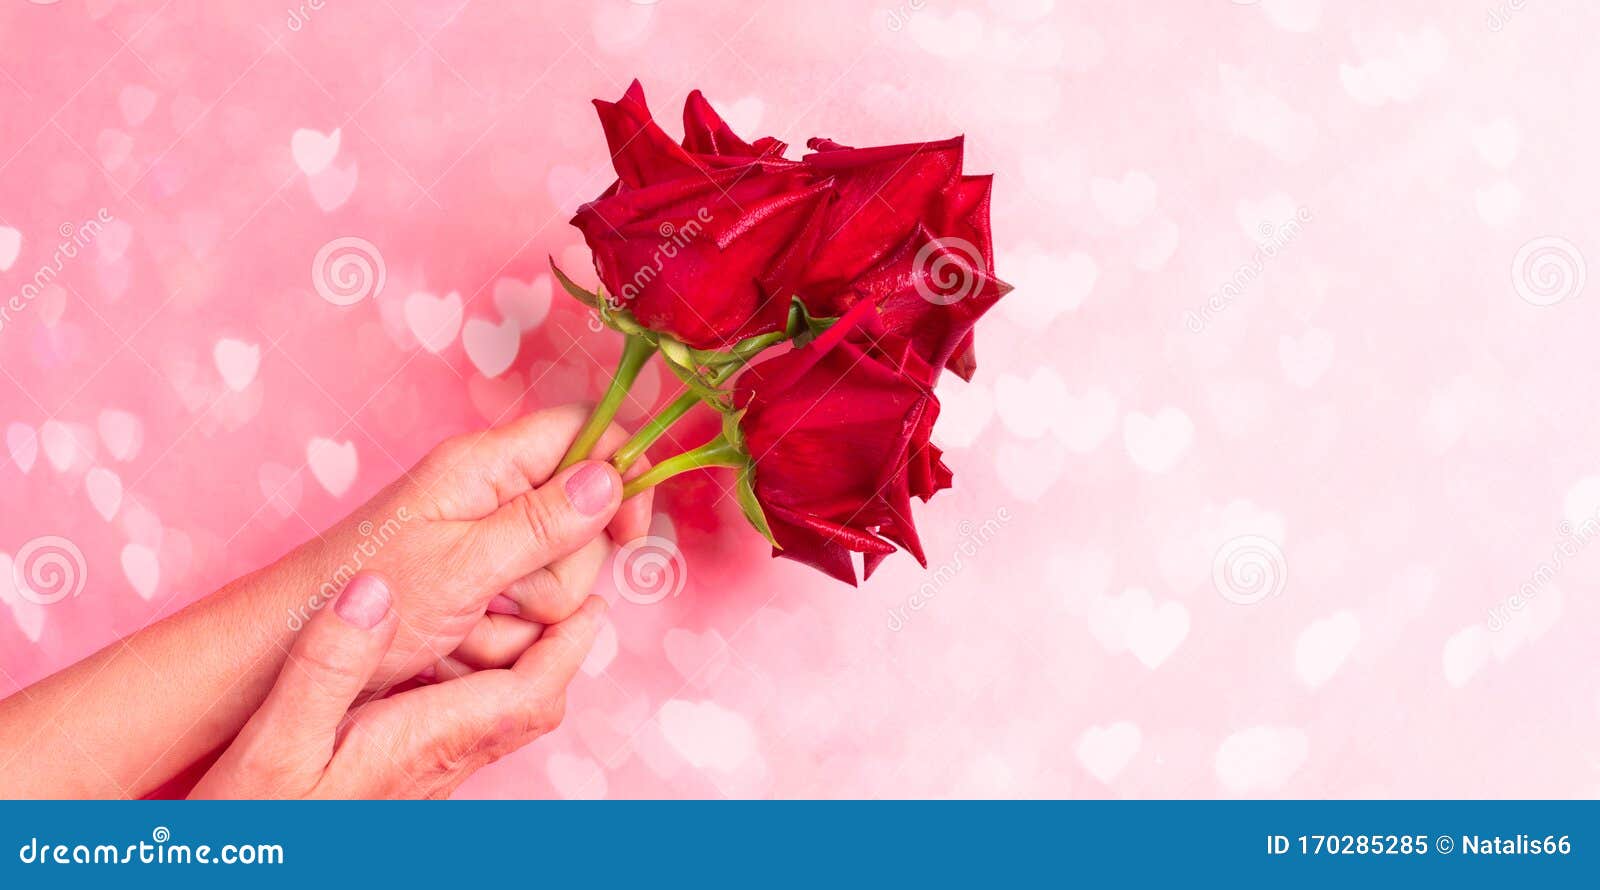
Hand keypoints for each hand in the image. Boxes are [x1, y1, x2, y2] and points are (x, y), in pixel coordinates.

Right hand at [191, 573, 603, 797]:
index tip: (589, 601)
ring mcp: (424, 778)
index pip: (529, 692)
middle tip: (563, 597)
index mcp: (424, 744)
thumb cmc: (253, 825)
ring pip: (499, 720)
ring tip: (512, 612)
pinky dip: (475, 687)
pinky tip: (442, 662)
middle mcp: (439, 765)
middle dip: (555, 652)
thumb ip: (327, 666)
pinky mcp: (402, 783)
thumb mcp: (276, 740)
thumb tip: (374, 591)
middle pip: (530, 707)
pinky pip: (464, 729)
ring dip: (518, 668)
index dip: (568, 646)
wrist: (241, 872)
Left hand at [278, 403, 652, 688]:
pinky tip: (458, 646)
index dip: (621, 472)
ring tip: (466, 626)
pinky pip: (525, 617)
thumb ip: (543, 522)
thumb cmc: (363, 600)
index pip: (585, 431)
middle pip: (582, 520)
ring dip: (524, 618)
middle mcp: (490, 495)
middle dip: (560, 573)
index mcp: (485, 466)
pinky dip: (499, 640)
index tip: (628, 531)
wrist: (293, 649)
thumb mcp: (464, 564)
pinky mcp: (476, 587)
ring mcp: (484, 544)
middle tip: (505, 596)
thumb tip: (610, 476)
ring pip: (559, 578)